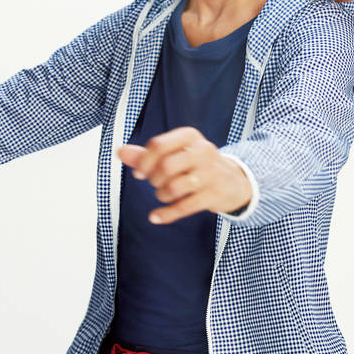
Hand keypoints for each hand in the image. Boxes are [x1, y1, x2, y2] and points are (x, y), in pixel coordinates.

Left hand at [117, 127, 251, 223]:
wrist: (233, 181)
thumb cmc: (196, 165)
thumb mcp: (174, 153)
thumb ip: (145, 154)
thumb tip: (119, 151)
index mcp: (190, 136)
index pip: (158, 145)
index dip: (143, 161)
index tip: (139, 173)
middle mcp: (203, 151)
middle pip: (166, 166)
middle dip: (154, 180)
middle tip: (156, 184)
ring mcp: (210, 174)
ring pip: (174, 187)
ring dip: (162, 195)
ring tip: (163, 195)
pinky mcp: (214, 195)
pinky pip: (184, 207)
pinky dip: (166, 214)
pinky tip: (156, 217)